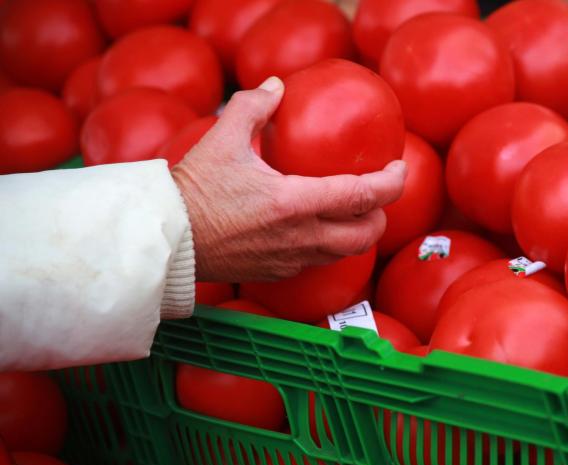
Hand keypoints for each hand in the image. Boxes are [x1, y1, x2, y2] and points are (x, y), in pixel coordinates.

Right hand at [171, 77, 406, 281]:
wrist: (168, 239)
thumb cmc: (194, 190)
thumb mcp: (223, 138)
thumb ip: (254, 106)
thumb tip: (278, 86)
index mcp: (294, 202)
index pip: (363, 196)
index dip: (392, 183)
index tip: (399, 168)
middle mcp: (300, 236)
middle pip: (366, 234)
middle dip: (382, 214)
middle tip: (378, 194)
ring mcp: (291, 259)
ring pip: (345, 253)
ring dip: (358, 233)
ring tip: (353, 211)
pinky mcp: (278, 273)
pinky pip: (318, 261)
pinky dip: (329, 245)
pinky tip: (318, 227)